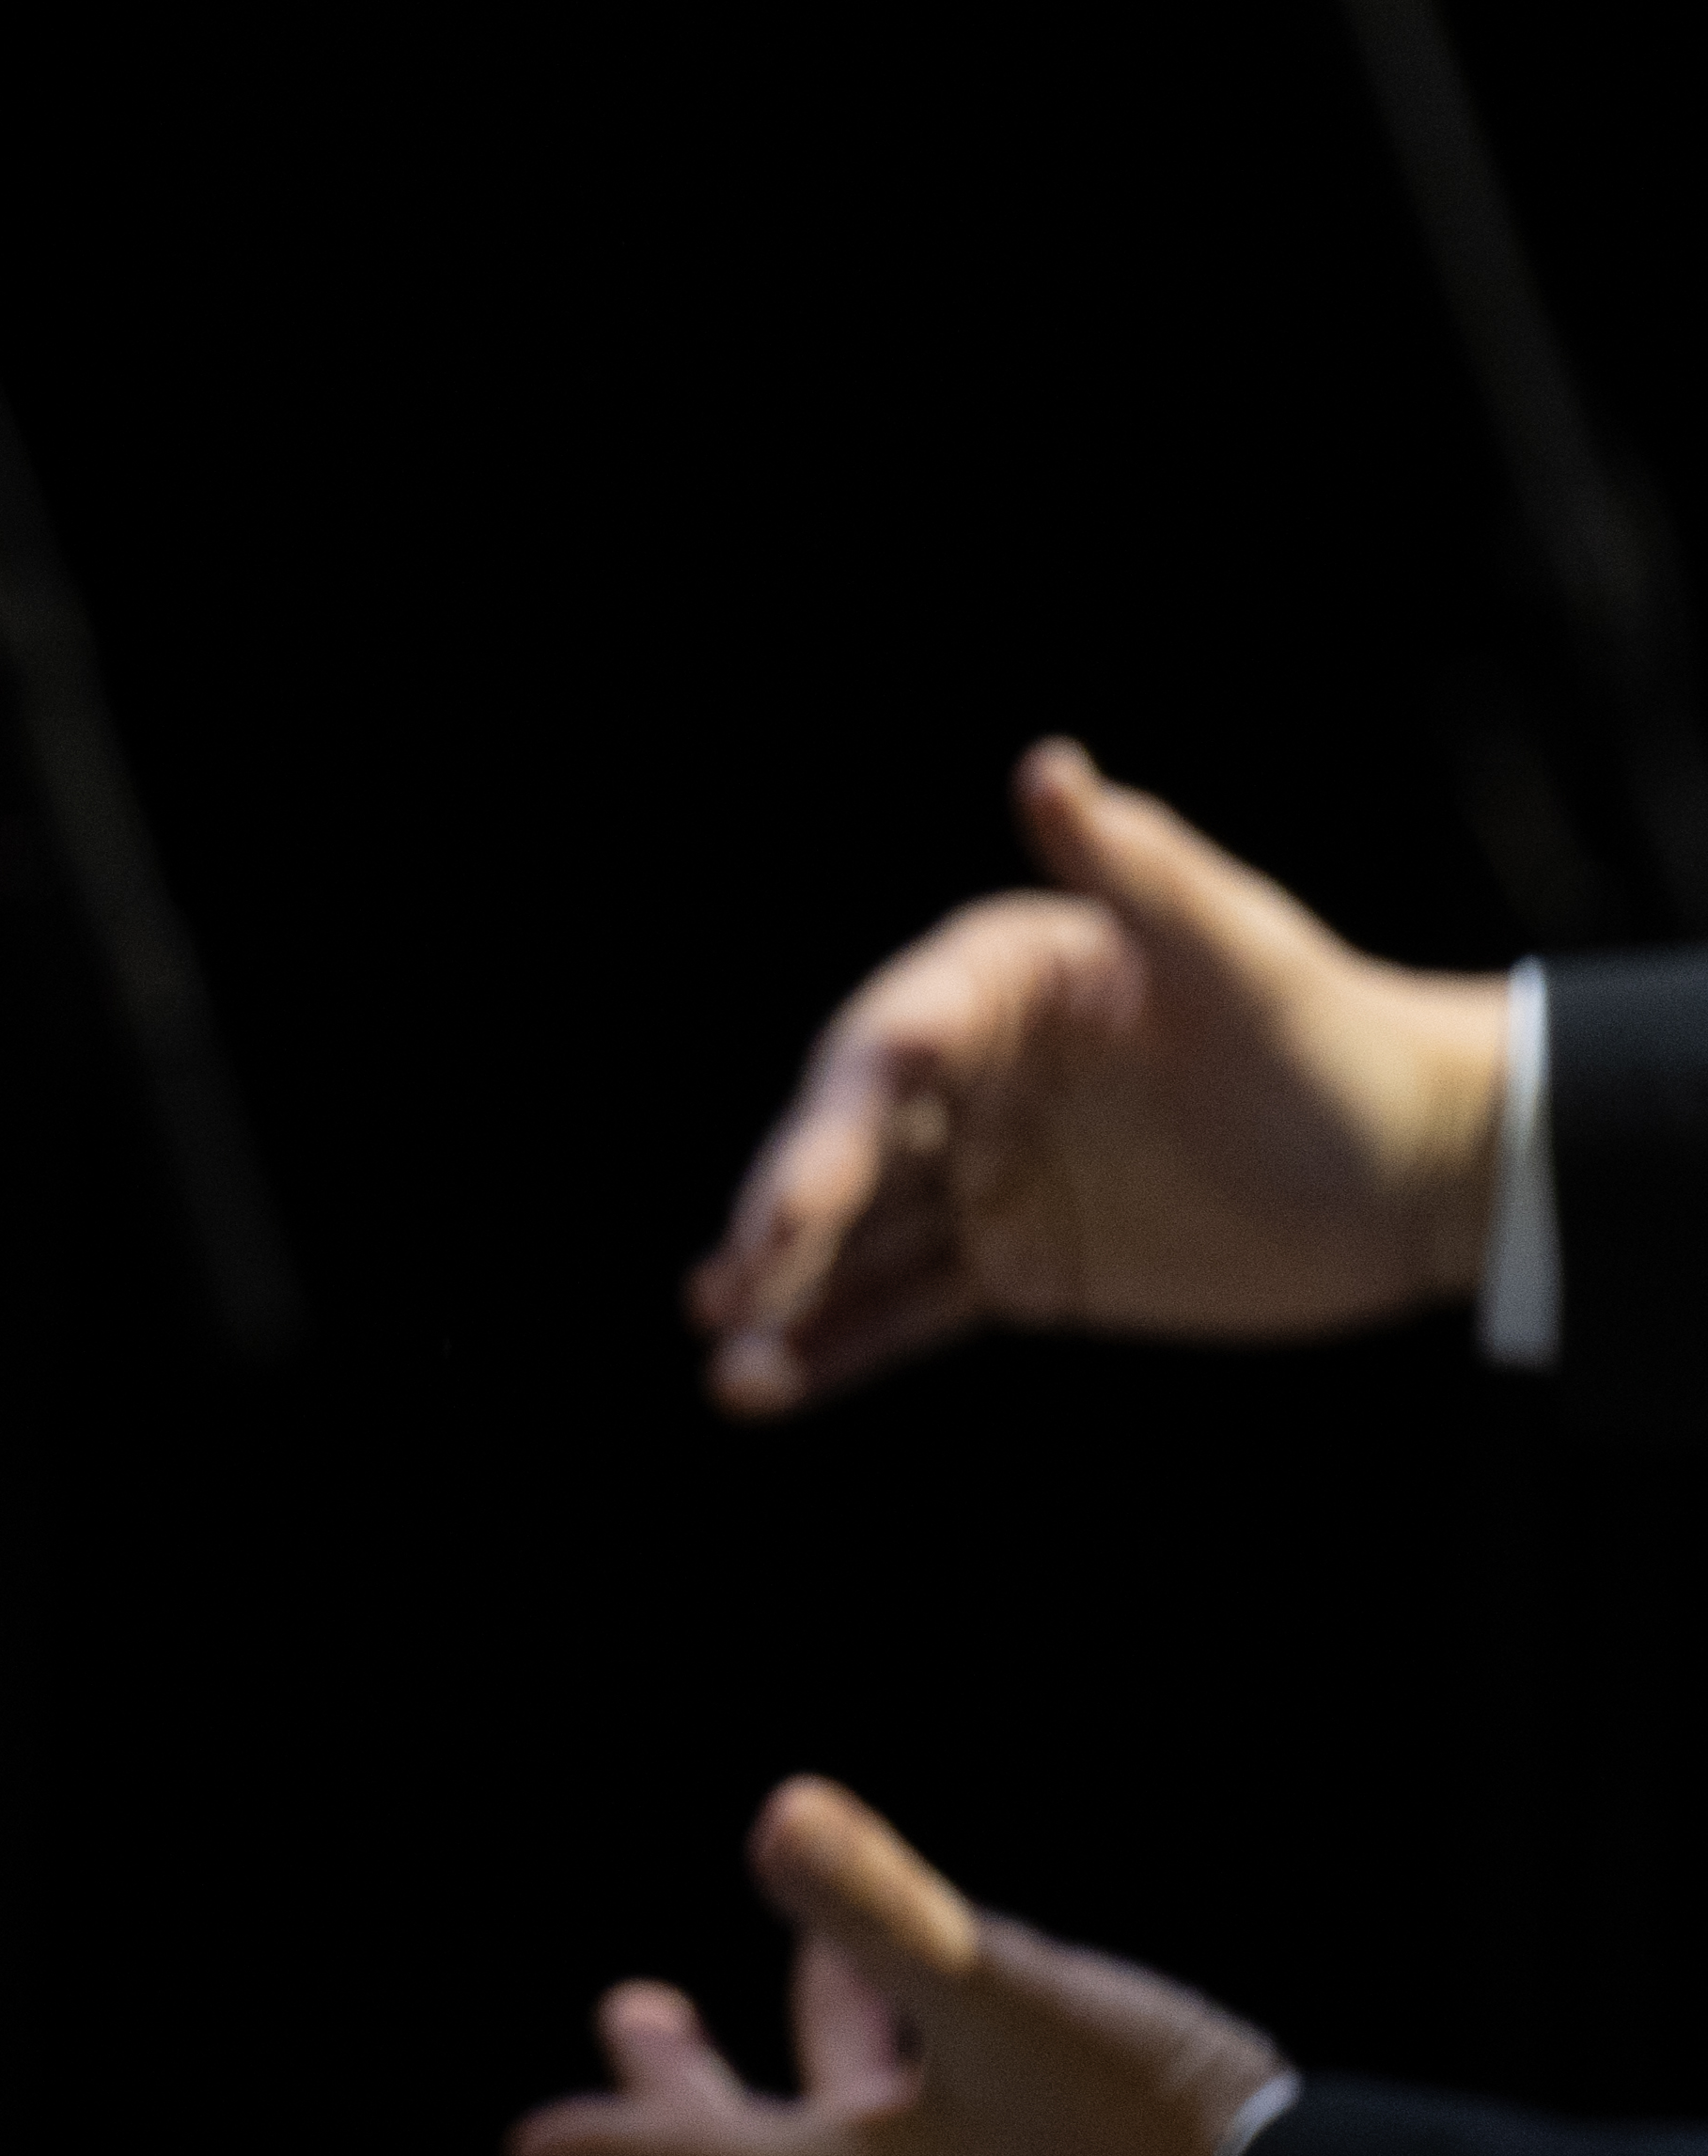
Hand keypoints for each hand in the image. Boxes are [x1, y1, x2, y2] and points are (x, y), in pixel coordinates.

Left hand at [505, 1776, 1284, 2155]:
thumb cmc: (1142, 2134)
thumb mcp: (1001, 1995)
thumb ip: (886, 1912)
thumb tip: (782, 1816)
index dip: (603, 2139)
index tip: (525, 2153)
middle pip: (751, 2151)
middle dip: (685, 2083)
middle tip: (634, 2012)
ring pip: (853, 2133)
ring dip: (817, 2045)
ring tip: (809, 1958)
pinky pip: (936, 2141)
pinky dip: (908, 2070)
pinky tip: (958, 2007)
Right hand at [689, 739, 1507, 1413]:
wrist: (1425, 1163)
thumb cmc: (1338, 1037)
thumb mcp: (1242, 956)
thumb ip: (1140, 871)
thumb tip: (1047, 768)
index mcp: (1002, 988)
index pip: (888, 1050)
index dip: (827, 1128)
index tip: (790, 1205)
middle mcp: (972, 1078)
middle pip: (851, 1151)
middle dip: (785, 1222)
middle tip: (731, 1287)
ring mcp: (984, 1176)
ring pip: (861, 1240)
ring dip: (787, 1300)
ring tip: (732, 1369)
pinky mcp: (1014, 1264)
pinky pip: (907, 1306)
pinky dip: (838, 1345)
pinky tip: (768, 1387)